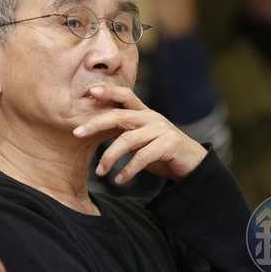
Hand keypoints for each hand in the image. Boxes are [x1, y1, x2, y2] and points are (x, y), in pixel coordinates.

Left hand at [73, 85, 206, 183]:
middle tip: (77, 133)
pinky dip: (128, 170)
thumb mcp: (140, 139)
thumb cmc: (161, 152)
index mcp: (143, 113)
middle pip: (119, 116)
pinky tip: (119, 179)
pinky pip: (142, 157)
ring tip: (100, 172)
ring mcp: (161, 129)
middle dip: (96, 123)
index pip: (124, 96)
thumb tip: (93, 131)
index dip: (107, 92)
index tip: (88, 92)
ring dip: (109, 157)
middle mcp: (151, 117)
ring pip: (127, 140)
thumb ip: (123, 133)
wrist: (193, 165)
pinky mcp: (169, 144)